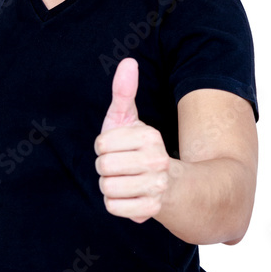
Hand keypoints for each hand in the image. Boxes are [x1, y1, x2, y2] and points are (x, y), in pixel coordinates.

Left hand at [94, 57, 170, 223]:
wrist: (169, 185)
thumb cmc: (138, 147)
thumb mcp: (128, 118)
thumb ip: (124, 91)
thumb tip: (129, 61)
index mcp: (150, 136)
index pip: (101, 144)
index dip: (104, 147)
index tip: (119, 148)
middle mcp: (158, 161)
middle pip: (103, 167)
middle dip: (105, 168)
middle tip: (121, 166)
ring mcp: (157, 186)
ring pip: (106, 188)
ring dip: (110, 186)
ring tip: (126, 181)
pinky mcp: (152, 210)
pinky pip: (113, 207)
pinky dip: (115, 204)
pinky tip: (129, 197)